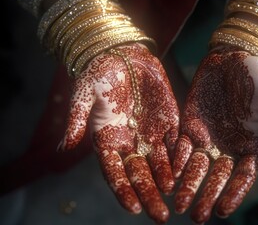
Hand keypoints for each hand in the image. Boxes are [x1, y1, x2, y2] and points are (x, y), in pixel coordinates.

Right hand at [58, 43, 178, 223]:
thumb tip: (65, 147)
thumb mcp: (84, 95)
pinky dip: (180, 157)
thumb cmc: (99, 74)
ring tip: (175, 198)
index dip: (124, 190)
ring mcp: (151, 134)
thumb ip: (77, 121)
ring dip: (167, 181)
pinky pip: (175, 143)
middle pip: (140, 174)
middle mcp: (130, 143)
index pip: (115, 172)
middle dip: (150, 194)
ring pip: (160, 163)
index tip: (134, 208)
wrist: (123, 54)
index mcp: (108, 141)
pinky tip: (186, 170)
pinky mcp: (168, 122)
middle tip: (161, 216)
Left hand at [173, 46, 257, 223]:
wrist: (233, 55)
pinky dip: (175, 160)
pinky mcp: (189, 125)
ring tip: (177, 203)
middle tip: (195, 216)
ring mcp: (207, 137)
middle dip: (206, 196)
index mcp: (250, 146)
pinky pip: (181, 146)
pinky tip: (169, 174)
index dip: (233, 193)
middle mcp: (227, 147)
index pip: (242, 176)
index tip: (222, 210)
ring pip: (195, 166)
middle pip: (216, 177)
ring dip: (187, 184)